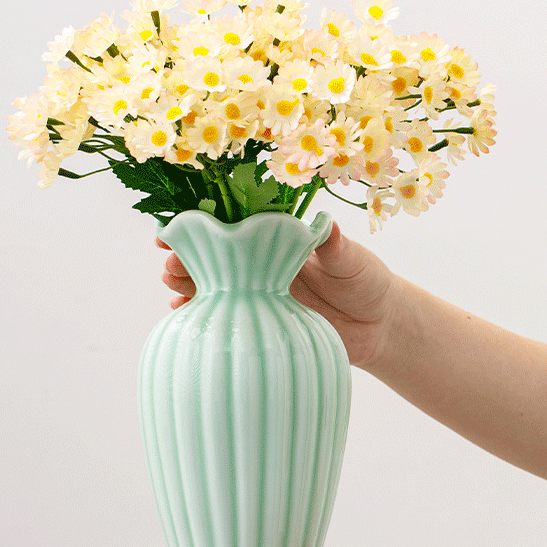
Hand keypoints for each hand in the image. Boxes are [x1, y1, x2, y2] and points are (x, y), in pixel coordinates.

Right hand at [157, 220, 400, 369]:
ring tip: (172, 284)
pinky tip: (184, 315)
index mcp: (276, 238)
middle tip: (170, 262)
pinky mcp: (258, 322)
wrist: (377, 327)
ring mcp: (255, 294)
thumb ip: (337, 247)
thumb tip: (327, 226)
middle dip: (185, 254)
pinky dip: (200, 314)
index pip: (233, 223)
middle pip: (212, 253)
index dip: (202, 220)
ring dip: (186, 282)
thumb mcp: (354, 261)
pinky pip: (223, 315)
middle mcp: (260, 263)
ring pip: (211, 283)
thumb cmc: (366, 282)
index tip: (175, 223)